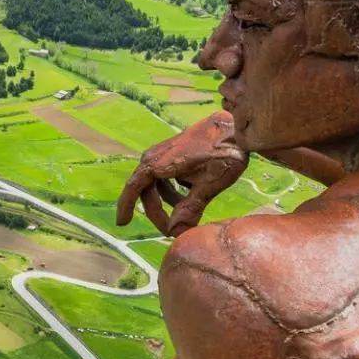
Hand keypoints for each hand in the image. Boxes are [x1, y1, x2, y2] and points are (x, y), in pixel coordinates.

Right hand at [115, 110, 247, 236]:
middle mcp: (155, 157)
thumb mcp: (211, 183)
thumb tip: (175, 232)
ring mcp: (163, 154)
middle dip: (157, 213)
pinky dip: (173, 191)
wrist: (236, 127)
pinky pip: (165, 178)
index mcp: (159, 162)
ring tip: (183, 215)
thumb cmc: (225, 153)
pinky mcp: (173, 155)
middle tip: (171, 231)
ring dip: (166, 202)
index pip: (134, 187)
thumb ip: (191, 208)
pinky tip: (190, 195)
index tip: (122, 225)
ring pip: (156, 186)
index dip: (126, 206)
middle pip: (147, 191)